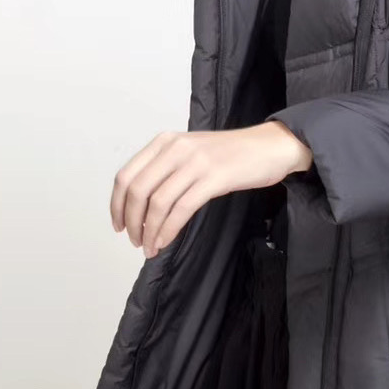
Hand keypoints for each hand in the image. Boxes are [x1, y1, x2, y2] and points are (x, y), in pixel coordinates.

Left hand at [110, 121, 312, 256]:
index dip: (116, 204)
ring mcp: (195, 162)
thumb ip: (167, 168)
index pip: (126, 175)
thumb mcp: (192, 151)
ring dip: (149, 231)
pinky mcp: (214, 178)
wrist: (271, 146)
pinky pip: (181, 209)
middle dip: (131, 221)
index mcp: (165, 141)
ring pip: (157, 203)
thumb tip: (142, 205)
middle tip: (135, 241)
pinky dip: (168, 230)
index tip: (118, 224)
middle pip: (137, 190)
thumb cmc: (233, 154)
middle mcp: (175, 148)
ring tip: (151, 247)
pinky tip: (166, 240)